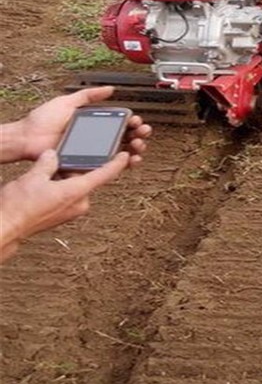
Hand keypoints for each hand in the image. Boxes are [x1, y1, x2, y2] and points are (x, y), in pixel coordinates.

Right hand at [0, 149, 129, 262]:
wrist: (4, 229)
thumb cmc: (19, 207)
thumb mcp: (34, 176)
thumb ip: (48, 162)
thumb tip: (53, 155)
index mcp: (76, 192)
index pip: (104, 175)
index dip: (117, 163)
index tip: (126, 155)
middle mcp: (78, 203)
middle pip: (87, 178)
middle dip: (80, 166)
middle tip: (71, 154)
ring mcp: (70, 211)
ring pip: (75, 186)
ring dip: (68, 176)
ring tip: (52, 169)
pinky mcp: (61, 215)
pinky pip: (68, 195)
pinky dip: (62, 186)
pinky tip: (47, 181)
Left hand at [6, 87, 151, 165]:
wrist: (27, 138)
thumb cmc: (43, 120)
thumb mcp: (68, 102)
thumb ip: (88, 95)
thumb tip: (110, 89)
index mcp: (94, 123)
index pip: (120, 123)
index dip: (132, 123)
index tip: (137, 121)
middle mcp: (95, 138)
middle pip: (125, 138)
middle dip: (139, 135)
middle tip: (143, 132)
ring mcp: (92, 152)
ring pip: (121, 153)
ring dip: (135, 149)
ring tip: (138, 146)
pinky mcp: (86, 164)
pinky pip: (108, 166)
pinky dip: (123, 165)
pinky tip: (130, 160)